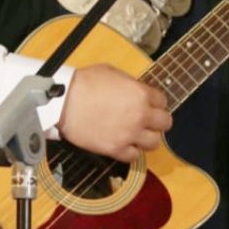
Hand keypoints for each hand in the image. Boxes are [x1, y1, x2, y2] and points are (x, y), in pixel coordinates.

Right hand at [56, 64, 171, 162]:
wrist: (63, 102)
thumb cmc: (84, 83)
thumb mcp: (113, 72)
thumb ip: (131, 84)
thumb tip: (137, 90)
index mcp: (141, 94)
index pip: (163, 101)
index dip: (156, 103)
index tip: (151, 105)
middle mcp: (140, 115)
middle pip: (165, 123)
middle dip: (158, 121)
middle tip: (149, 121)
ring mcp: (129, 134)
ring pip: (154, 143)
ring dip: (148, 138)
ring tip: (138, 135)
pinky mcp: (115, 149)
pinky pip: (133, 156)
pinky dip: (130, 151)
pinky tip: (124, 144)